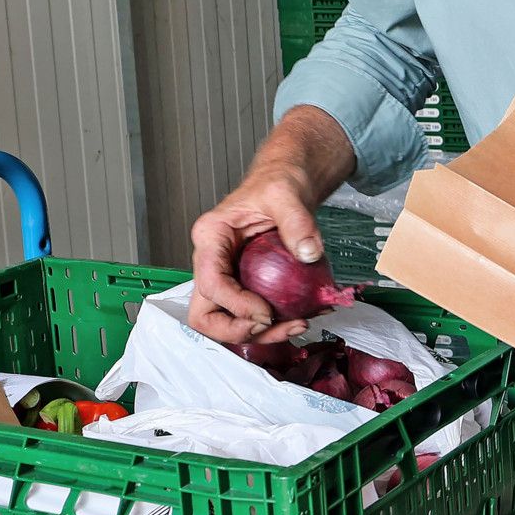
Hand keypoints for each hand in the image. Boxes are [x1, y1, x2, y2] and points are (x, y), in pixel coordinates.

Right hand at [188, 172, 324, 347]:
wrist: (289, 181)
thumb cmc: (278, 181)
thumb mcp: (286, 194)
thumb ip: (297, 221)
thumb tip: (308, 253)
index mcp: (211, 236)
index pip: (210, 283)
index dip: (236, 305)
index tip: (267, 312)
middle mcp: (212, 260)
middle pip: (205, 313)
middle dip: (237, 330)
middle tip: (271, 325)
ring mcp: (228, 275)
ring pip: (228, 321)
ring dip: (259, 333)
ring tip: (295, 325)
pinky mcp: (246, 285)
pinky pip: (251, 314)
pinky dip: (273, 325)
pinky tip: (301, 318)